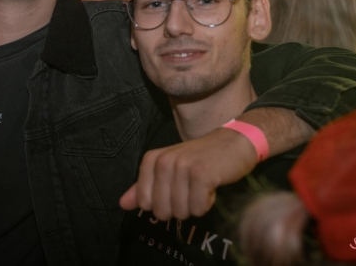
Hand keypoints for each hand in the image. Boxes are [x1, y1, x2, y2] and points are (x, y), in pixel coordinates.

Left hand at [119, 127, 257, 219]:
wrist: (233, 143)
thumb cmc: (200, 159)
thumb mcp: (169, 169)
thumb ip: (144, 187)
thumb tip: (122, 204)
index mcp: (151, 160)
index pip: (144, 203)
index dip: (163, 204)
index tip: (176, 189)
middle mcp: (163, 162)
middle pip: (162, 211)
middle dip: (180, 207)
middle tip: (191, 188)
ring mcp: (182, 167)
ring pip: (181, 212)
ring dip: (195, 205)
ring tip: (202, 185)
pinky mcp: (201, 175)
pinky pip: (198, 208)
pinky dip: (207, 203)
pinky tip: (212, 185)